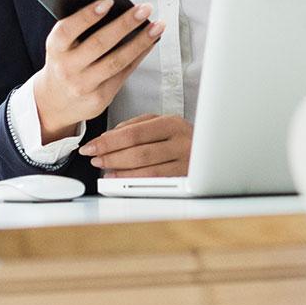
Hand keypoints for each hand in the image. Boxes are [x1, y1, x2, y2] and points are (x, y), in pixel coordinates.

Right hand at [33, 0, 165, 141]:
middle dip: (125, 24)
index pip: (68, 29)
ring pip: (117, 61)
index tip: (109, 1)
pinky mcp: (100, 98)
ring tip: (157, 26)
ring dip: (141, 41)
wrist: (54, 105)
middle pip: (99, 43)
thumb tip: (116, 9)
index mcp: (55, 50)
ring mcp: (84, 85)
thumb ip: (79, 31)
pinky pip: (124, 73)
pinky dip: (139, 56)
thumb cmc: (63, 66)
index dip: (87, 15)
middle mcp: (67, 68)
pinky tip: (150, 43)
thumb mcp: (62, 47)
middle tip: (144, 9)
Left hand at [78, 114, 193, 177]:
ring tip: (103, 168)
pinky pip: (155, 181)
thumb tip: (108, 138)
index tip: (91, 145)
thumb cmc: (181, 137)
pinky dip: (133, 181)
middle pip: (137, 151)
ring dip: (119, 170)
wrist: (214, 150)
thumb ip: (135, 126)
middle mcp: (180, 141)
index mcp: (171, 123)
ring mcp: (185, 161)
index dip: (108, 141)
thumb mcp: (161, 123)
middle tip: (93, 158)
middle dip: (110, 156)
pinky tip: (119, 179)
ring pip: (146, 168)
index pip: (133, 133)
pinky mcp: (187, 178)